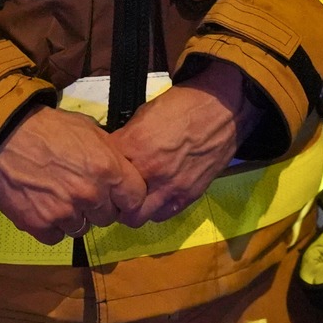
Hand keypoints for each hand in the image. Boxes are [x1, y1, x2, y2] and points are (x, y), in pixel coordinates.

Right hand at [0, 105, 146, 242]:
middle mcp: (91, 195)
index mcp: (109, 169)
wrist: (5, 137)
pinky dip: (52, 225)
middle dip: (99, 206)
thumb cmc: (50, 128)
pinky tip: (44, 206)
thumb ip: (110, 155)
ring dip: (75, 216)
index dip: (127, 196)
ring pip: (82, 228)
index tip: (118, 194)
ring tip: (59, 196)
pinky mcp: (40, 225)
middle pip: (108, 217)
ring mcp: (65, 213)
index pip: (136, 199)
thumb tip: (121, 170)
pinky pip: (57, 236)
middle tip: (82, 191)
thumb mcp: (90, 130)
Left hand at [111, 60, 254, 225]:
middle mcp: (150, 171)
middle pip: (115, 202)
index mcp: (134, 146)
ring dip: (131, 209)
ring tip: (134, 197)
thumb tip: (114, 151)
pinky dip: (155, 210)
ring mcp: (170, 187)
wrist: (223, 109)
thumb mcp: (145, 113)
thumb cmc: (183, 104)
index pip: (102, 170)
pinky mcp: (188, 196)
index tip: (102, 170)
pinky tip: (155, 197)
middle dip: (111, 198)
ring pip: (136, 218)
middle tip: (113, 191)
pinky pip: (162, 215)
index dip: (99, 171)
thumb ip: (127, 138)